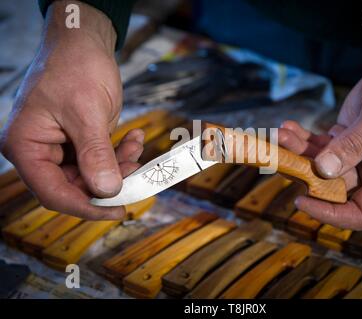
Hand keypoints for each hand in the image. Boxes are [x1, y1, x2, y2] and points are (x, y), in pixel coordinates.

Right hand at [0, 1, 143, 219]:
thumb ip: (96, 154)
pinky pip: (99, 158)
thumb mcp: (87, 112)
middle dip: (109, 182)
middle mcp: (39, 150)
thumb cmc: (75, 66)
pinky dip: (119, 152)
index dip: (87, 206)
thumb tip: (107, 191)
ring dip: (118, 166)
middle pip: (75, 187)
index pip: (53, 192)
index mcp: (26, 145)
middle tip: (137, 173)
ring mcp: (59, 146)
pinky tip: (134, 137)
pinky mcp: (78, 140)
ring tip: (137, 148)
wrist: (84, 42)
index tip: (118, 209)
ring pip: (91, 174)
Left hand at [279, 45, 361, 229]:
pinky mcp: (344, 140)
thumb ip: (353, 145)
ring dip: (298, 152)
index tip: (301, 200)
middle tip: (280, 156)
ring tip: (281, 134)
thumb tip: (323, 170)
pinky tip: (289, 127)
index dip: (330, 214)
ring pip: (320, 166)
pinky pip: (320, 146)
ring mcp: (356, 157)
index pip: (361, 213)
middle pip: (332, 189)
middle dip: (305, 173)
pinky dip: (303, 138)